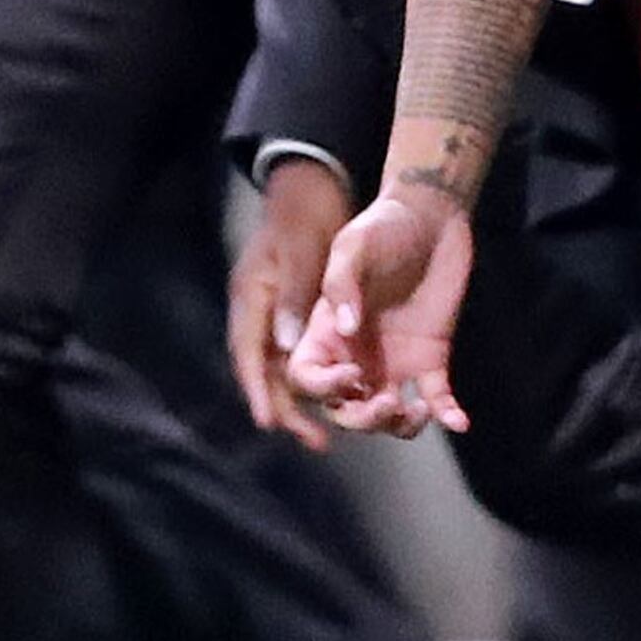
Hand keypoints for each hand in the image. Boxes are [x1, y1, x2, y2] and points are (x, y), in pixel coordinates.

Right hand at [227, 157, 352, 450]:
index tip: (270, 422)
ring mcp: (312, 327)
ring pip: (317, 376)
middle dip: (299, 412)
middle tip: (318, 442)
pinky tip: (387, 399)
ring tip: (359, 427)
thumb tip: (290, 343)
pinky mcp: (343, 326)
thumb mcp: (300, 247)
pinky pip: (347, 363)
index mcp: (257, 306)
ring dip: (335, 403)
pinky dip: (366, 383)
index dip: (261, 391)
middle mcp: (281, 324)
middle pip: (284, 377)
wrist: (330, 199)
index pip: (253, 357)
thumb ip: (295, 292)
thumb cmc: (306, 218)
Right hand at [284, 192, 476, 437]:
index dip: (322, 387)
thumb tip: (346, 330)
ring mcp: (393, 359)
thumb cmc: (383, 225)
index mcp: (325, 332)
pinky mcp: (431, 356)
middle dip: (361, 419)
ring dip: (398, 425)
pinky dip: (447, 414)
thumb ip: (342, 285)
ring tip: (419, 411)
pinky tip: (460, 422)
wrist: (433, 216)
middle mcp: (354, 353)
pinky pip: (435, 396)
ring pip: (386, 413)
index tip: (353, 374)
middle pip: (344, 408)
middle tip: (388, 404)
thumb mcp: (354, 246)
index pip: (306, 377)